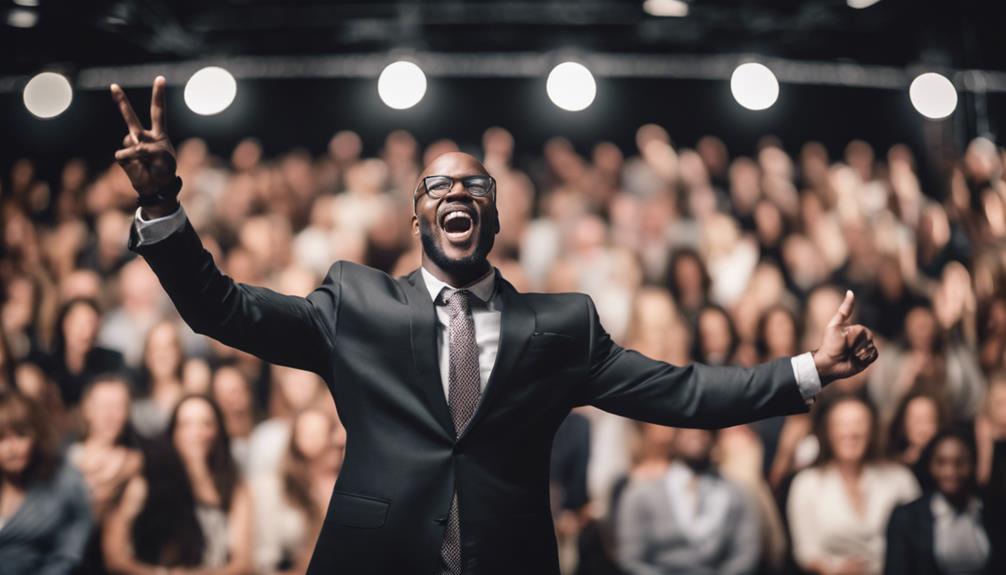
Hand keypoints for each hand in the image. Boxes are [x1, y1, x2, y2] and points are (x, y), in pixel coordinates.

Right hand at [110, 76, 177, 215]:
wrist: (156, 188)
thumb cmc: (164, 171)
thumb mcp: (165, 158)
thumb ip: (149, 148)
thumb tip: (131, 145)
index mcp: (158, 135)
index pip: (158, 112)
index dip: (158, 95)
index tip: (160, 78)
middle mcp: (143, 137)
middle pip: (131, 118)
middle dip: (121, 102)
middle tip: (113, 86)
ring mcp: (131, 146)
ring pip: (130, 141)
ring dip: (141, 153)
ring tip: (148, 163)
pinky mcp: (122, 156)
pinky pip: (126, 154)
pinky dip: (133, 160)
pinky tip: (139, 166)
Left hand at [811, 290, 878, 384]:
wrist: (829, 364)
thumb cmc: (830, 344)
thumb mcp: (835, 325)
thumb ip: (845, 311)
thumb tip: (851, 291)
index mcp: (855, 330)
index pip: (864, 331)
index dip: (854, 337)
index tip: (845, 342)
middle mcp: (861, 338)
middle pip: (869, 339)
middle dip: (857, 345)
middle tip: (845, 349)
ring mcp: (865, 348)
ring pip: (872, 348)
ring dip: (860, 353)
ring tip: (850, 356)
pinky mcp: (868, 358)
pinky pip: (874, 355)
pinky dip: (865, 358)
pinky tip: (856, 360)